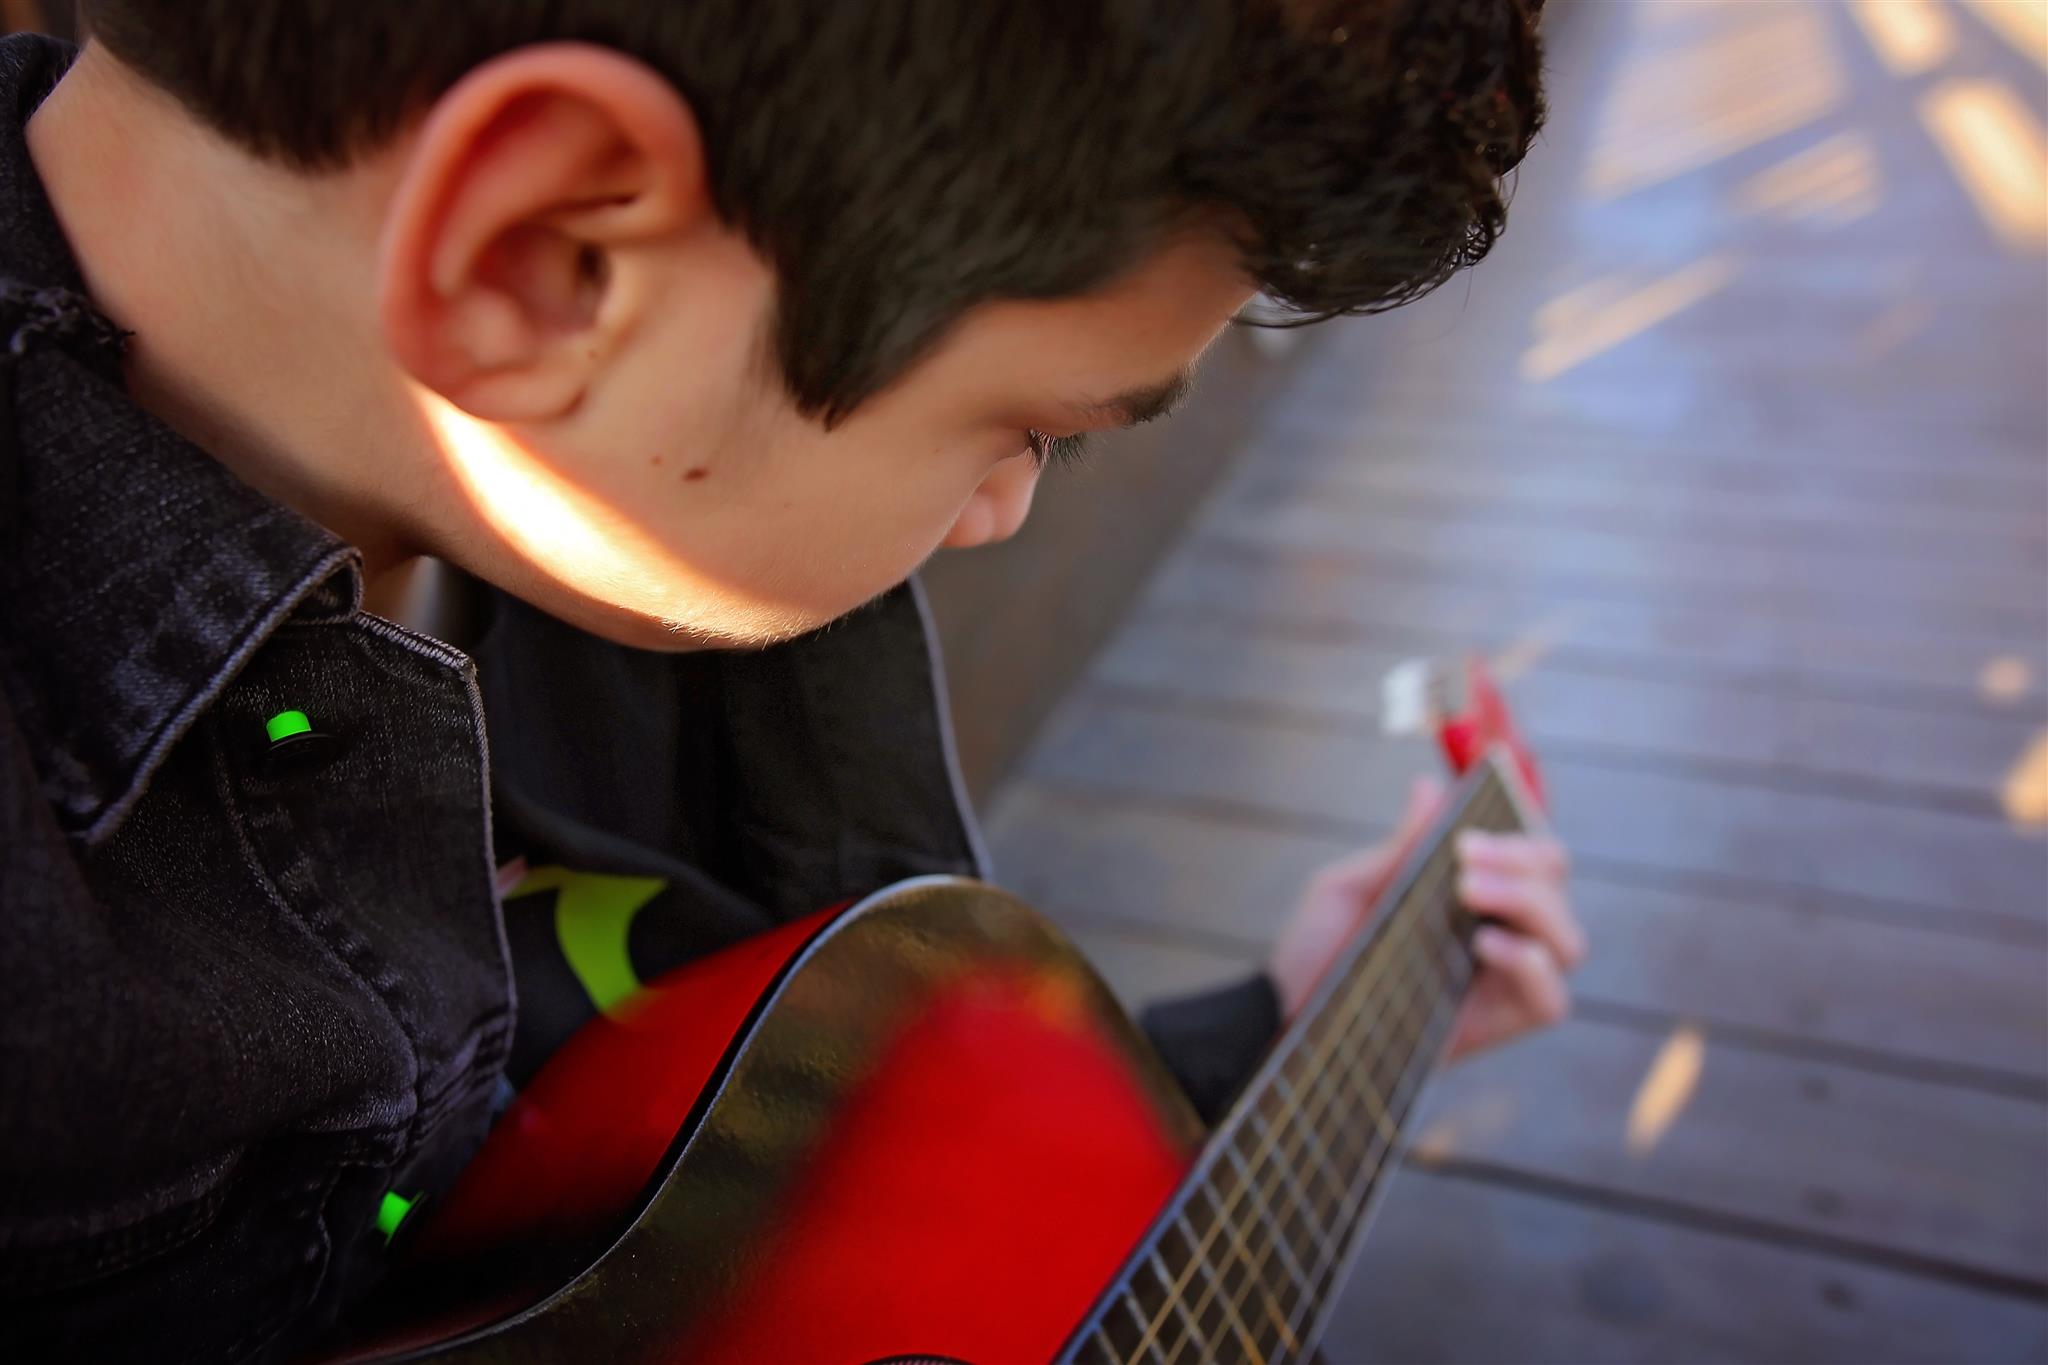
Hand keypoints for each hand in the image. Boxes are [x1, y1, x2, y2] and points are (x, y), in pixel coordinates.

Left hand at [1266, 775, 1583, 1062]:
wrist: (1286, 1013)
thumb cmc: (1316, 950)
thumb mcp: (1350, 888)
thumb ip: (1402, 846)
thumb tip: (1430, 788)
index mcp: (1472, 895)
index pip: (1533, 858)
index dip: (1520, 838)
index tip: (1468, 832)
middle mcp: (1499, 935)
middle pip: (1557, 889)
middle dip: (1524, 861)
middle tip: (1465, 856)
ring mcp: (1502, 983)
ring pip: (1567, 941)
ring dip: (1532, 903)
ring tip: (1468, 891)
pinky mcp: (1498, 1026)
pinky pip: (1551, 1001)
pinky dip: (1532, 965)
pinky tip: (1484, 945)